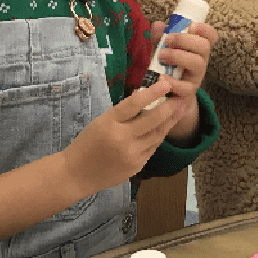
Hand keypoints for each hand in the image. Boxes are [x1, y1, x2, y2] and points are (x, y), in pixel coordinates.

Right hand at [62, 80, 184, 199]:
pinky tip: (167, 126)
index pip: (134, 104)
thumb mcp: (101, 121)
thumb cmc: (87, 143)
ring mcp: (131, 154)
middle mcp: (122, 139)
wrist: (76, 175)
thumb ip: (123, 112)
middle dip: (170, 107)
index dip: (153, 92)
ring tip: (180, 108)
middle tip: (182, 96)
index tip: (166, 83)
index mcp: (109, 123)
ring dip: (171, 121)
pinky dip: (160, 135)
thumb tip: (145, 97)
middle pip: (152, 120)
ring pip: (157, 134)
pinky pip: (153, 147)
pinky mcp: (137, 166)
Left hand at [150, 20, 218, 143]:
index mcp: (197, 48)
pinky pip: (186, 87)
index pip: (211, 36)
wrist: (167, 94)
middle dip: (185, 40)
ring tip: (162, 55)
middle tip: (168, 40)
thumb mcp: (163, 49)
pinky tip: (162, 77)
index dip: (205, 29)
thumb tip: (158, 25)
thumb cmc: (167, 66)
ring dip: (179, 56)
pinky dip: (173, 81)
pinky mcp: (189, 92)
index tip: (191, 26)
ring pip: (198, 63)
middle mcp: (201, 60)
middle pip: (204, 46)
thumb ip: (160, 37)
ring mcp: (196, 76)